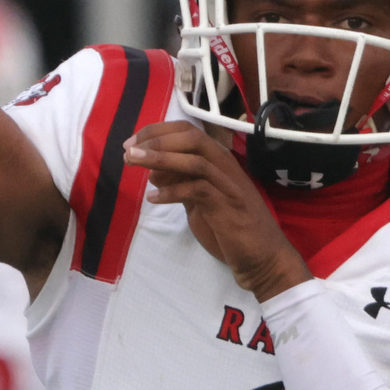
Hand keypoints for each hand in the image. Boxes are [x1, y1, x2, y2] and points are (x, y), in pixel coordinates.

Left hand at [123, 121, 309, 299]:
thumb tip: (153, 170)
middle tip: (128, 150)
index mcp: (219, 161)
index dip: (158, 132)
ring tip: (132, 161)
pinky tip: (152, 199)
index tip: (132, 142)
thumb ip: (180, 183)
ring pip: (194, 160)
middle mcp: (226, 167)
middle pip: (192, 138)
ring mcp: (229, 185)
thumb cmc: (230, 228)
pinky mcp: (228, 206)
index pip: (188, 132)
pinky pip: (198, 190)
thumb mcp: (200, 200)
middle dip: (156, 139)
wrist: (261, 258)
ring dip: (160, 158)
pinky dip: (172, 192)